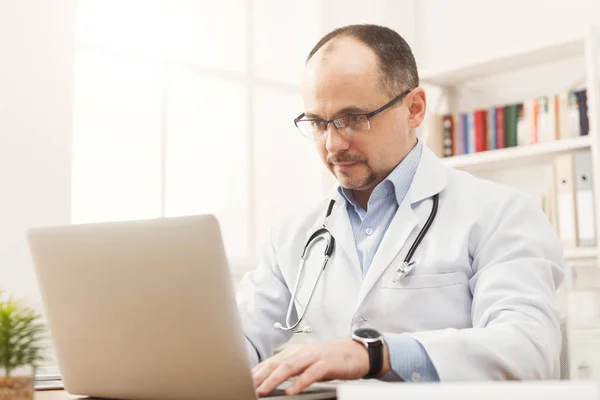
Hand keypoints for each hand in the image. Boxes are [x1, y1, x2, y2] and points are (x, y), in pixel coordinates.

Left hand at [252, 338, 389, 395]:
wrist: (357, 352)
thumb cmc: (332, 358)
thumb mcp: (309, 362)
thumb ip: (293, 368)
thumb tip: (273, 378)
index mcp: (296, 352)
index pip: (271, 361)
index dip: (257, 371)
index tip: (244, 381)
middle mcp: (302, 352)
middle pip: (277, 363)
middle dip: (260, 375)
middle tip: (248, 386)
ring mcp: (314, 356)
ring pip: (290, 367)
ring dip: (274, 379)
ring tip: (263, 389)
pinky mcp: (327, 363)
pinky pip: (311, 374)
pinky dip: (299, 382)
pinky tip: (291, 391)